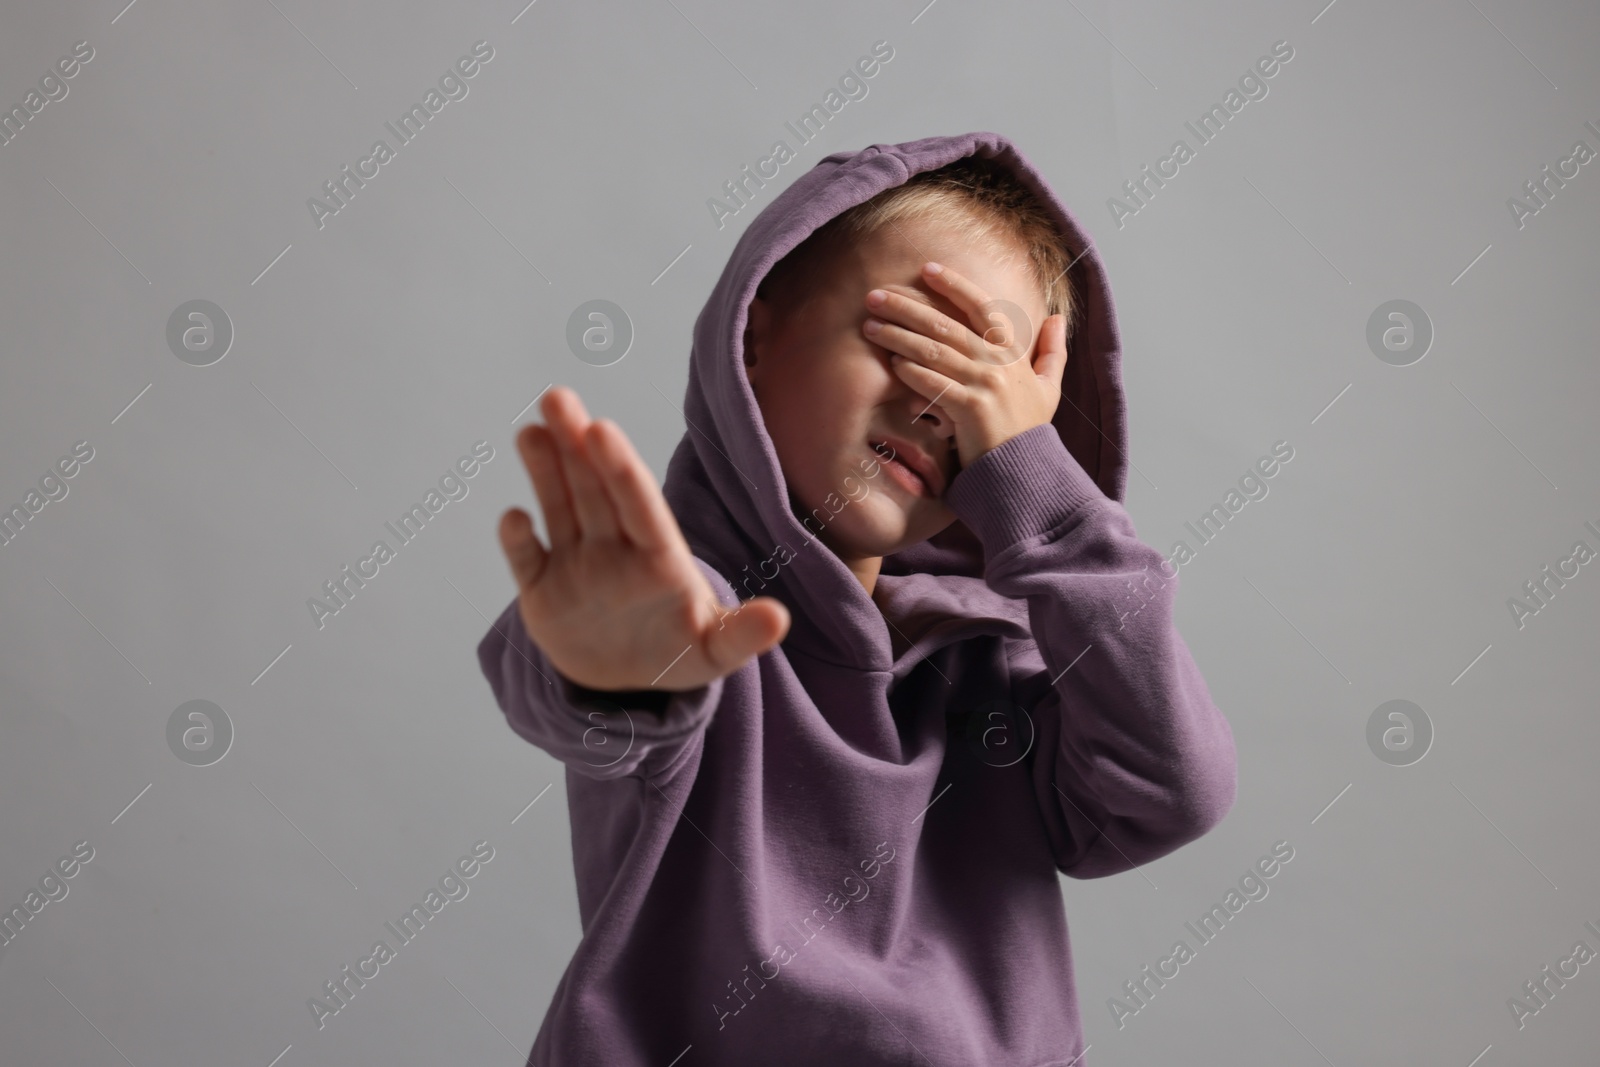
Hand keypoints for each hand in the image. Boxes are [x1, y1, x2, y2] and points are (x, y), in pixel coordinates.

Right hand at [496, 386, 789, 693]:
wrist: (629, 682)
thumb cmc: (679, 651)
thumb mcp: (714, 651)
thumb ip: (742, 634)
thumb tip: (779, 619)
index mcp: (659, 556)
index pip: (639, 505)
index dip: (620, 469)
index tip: (602, 429)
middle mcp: (615, 549)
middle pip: (595, 490)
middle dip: (575, 445)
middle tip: (557, 398)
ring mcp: (577, 565)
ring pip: (560, 508)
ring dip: (544, 470)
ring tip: (530, 431)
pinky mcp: (543, 589)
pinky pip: (527, 559)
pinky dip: (516, 540)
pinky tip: (513, 517)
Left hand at [862, 262, 1067, 468]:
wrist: (1026, 472)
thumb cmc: (1030, 430)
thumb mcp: (1049, 387)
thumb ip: (1052, 351)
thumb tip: (1058, 318)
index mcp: (1013, 352)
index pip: (982, 306)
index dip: (955, 285)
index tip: (927, 269)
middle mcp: (998, 363)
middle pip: (946, 324)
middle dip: (907, 307)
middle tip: (875, 296)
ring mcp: (985, 385)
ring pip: (934, 350)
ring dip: (898, 336)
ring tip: (871, 327)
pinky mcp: (970, 410)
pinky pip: (934, 383)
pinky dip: (912, 372)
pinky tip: (893, 363)